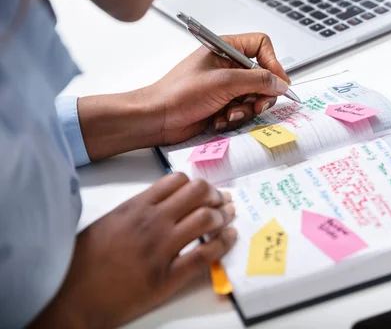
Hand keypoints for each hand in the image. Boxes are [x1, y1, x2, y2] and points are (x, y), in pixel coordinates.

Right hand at [30, 173, 236, 328]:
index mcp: (136, 206)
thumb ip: (137, 209)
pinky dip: (224, 243)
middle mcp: (152, 222)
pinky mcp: (168, 276)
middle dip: (215, 195)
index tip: (205, 191)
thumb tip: (164, 203)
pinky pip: (206, 254)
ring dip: (223, 216)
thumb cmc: (84, 261)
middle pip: (198, 193)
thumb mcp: (109, 222)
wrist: (72, 298)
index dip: (197, 184)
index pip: (177, 180)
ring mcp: (161, 248)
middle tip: (222, 203)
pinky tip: (230, 238)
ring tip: (227, 219)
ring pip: (206, 218)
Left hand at [78, 32, 290, 159]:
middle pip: (262, 75)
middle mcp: (227, 65)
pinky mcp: (222, 104)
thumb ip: (257, 80)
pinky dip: (234, 118)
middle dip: (260, 94)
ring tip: (228, 114)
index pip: (261, 45)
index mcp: (225, 48)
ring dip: (244, 110)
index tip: (277, 82)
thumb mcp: (224, 82)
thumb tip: (280, 82)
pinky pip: (242, 111)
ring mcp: (225, 86)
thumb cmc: (178, 93)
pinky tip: (219, 120)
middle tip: (256, 105)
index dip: (273, 63)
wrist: (158, 118)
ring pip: (254, 97)